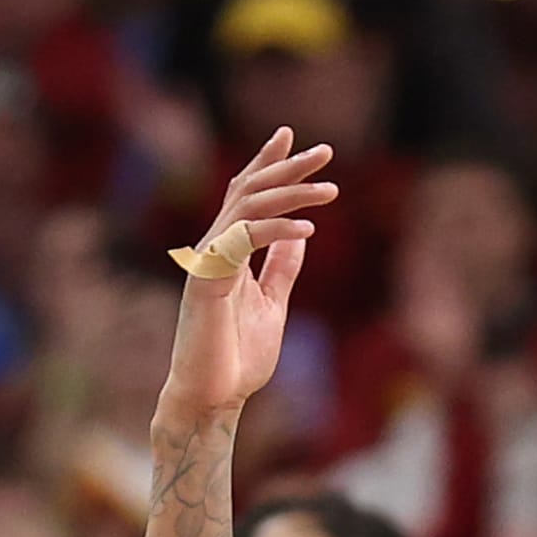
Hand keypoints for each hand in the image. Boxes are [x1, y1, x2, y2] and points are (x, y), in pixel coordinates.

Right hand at [158, 127, 336, 424]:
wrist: (213, 399)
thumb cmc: (238, 357)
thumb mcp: (272, 304)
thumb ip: (281, 269)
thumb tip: (300, 235)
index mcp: (228, 252)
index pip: (246, 195)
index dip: (267, 164)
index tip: (293, 138)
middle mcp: (214, 249)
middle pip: (247, 191)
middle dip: (285, 167)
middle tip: (324, 151)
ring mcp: (207, 264)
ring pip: (246, 208)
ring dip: (289, 194)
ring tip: (330, 190)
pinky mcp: (206, 283)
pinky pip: (241, 243)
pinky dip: (275, 232)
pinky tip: (308, 230)